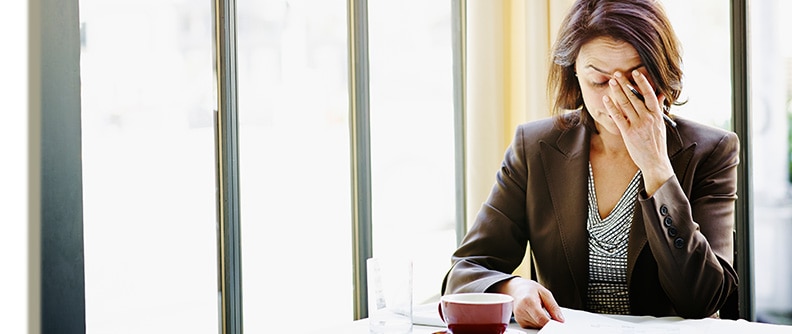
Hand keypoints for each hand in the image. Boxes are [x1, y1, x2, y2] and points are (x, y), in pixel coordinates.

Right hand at [492, 277, 564, 328]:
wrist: (517, 289)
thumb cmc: (530, 289)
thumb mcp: (545, 293)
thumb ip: (553, 307)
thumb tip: (560, 319)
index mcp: (528, 301)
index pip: (541, 319)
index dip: (551, 323)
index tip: (558, 323)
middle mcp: (521, 311)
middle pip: (540, 324)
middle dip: (548, 321)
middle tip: (549, 312)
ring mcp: (519, 318)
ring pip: (537, 326)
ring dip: (542, 321)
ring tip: (540, 310)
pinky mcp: (520, 323)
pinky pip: (533, 326)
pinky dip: (537, 322)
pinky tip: (535, 314)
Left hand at [602, 70, 674, 194]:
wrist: (655, 162)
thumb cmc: (657, 143)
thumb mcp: (661, 124)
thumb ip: (659, 108)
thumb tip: (660, 94)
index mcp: (657, 115)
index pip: (649, 94)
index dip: (642, 82)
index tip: (635, 72)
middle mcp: (648, 118)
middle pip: (634, 97)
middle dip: (625, 84)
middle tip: (617, 73)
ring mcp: (638, 125)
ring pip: (625, 105)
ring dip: (617, 92)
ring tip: (611, 82)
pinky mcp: (628, 133)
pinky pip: (618, 117)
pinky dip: (612, 107)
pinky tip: (606, 99)